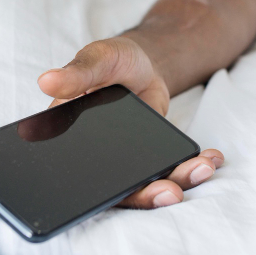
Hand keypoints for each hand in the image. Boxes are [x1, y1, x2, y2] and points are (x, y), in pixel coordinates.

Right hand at [38, 36, 223, 208]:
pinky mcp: (151, 158)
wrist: (142, 62)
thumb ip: (77, 72)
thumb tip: (45, 81)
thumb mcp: (97, 59)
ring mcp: (127, 162)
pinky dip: (191, 167)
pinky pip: (168, 171)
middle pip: (117, 189)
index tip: (122, 192)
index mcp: (70, 140)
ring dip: (176, 182)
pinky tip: (210, 159)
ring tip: (199, 171)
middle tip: (170, 192)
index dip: (94, 194)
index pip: (75, 178)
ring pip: (147, 185)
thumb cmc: (111, 61)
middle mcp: (96, 160)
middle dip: (147, 196)